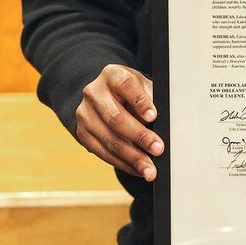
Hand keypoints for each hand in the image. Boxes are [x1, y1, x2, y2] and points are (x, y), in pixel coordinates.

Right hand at [75, 64, 163, 180]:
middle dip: (139, 136)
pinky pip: (103, 153)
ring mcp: (85, 114)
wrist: (101, 95)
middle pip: (116, 117)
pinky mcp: (82, 134)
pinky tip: (137, 169)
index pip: (125, 85)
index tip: (154, 116)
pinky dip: (123, 164)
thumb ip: (150, 97)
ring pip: (109, 139)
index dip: (139, 101)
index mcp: (111, 75)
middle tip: (158, 149)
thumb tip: (163, 120)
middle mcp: (94, 93)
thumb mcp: (140, 84)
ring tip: (149, 169)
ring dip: (132, 158)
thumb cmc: (128, 90)